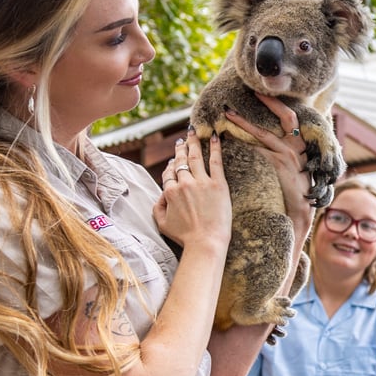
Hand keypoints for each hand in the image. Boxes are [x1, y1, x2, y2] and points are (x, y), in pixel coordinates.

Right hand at [154, 135, 230, 253]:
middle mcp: (184, 184)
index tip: (174, 162)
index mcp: (170, 192)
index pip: (169, 174)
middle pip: (181, 162)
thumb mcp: (162, 223)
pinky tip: (216, 137)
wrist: (205, 242)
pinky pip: (215, 161)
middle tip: (182, 140)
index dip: (171, 167)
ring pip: (195, 157)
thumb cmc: (185, 236)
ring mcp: (201, 182)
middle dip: (180, 149)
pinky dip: (215, 147)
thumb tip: (161, 195)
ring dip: (194, 142)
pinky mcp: (218, 184)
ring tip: (194, 132)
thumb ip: (158, 206)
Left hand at [225, 95, 315, 224]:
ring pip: (265, 133)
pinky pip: (259, 150)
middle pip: (286, 117)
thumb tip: (270, 139)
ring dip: (245, 123)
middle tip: (253, 93)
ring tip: (229, 115)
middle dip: (269, 102)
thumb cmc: (296, 191)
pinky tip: (230, 142)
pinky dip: (244, 144)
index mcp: (302, 144)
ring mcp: (290, 156)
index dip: (276, 103)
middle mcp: (299, 147)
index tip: (261, 93)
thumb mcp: (297, 167)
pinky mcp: (281, 166)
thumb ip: (288, 152)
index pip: (291, 117)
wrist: (300, 211)